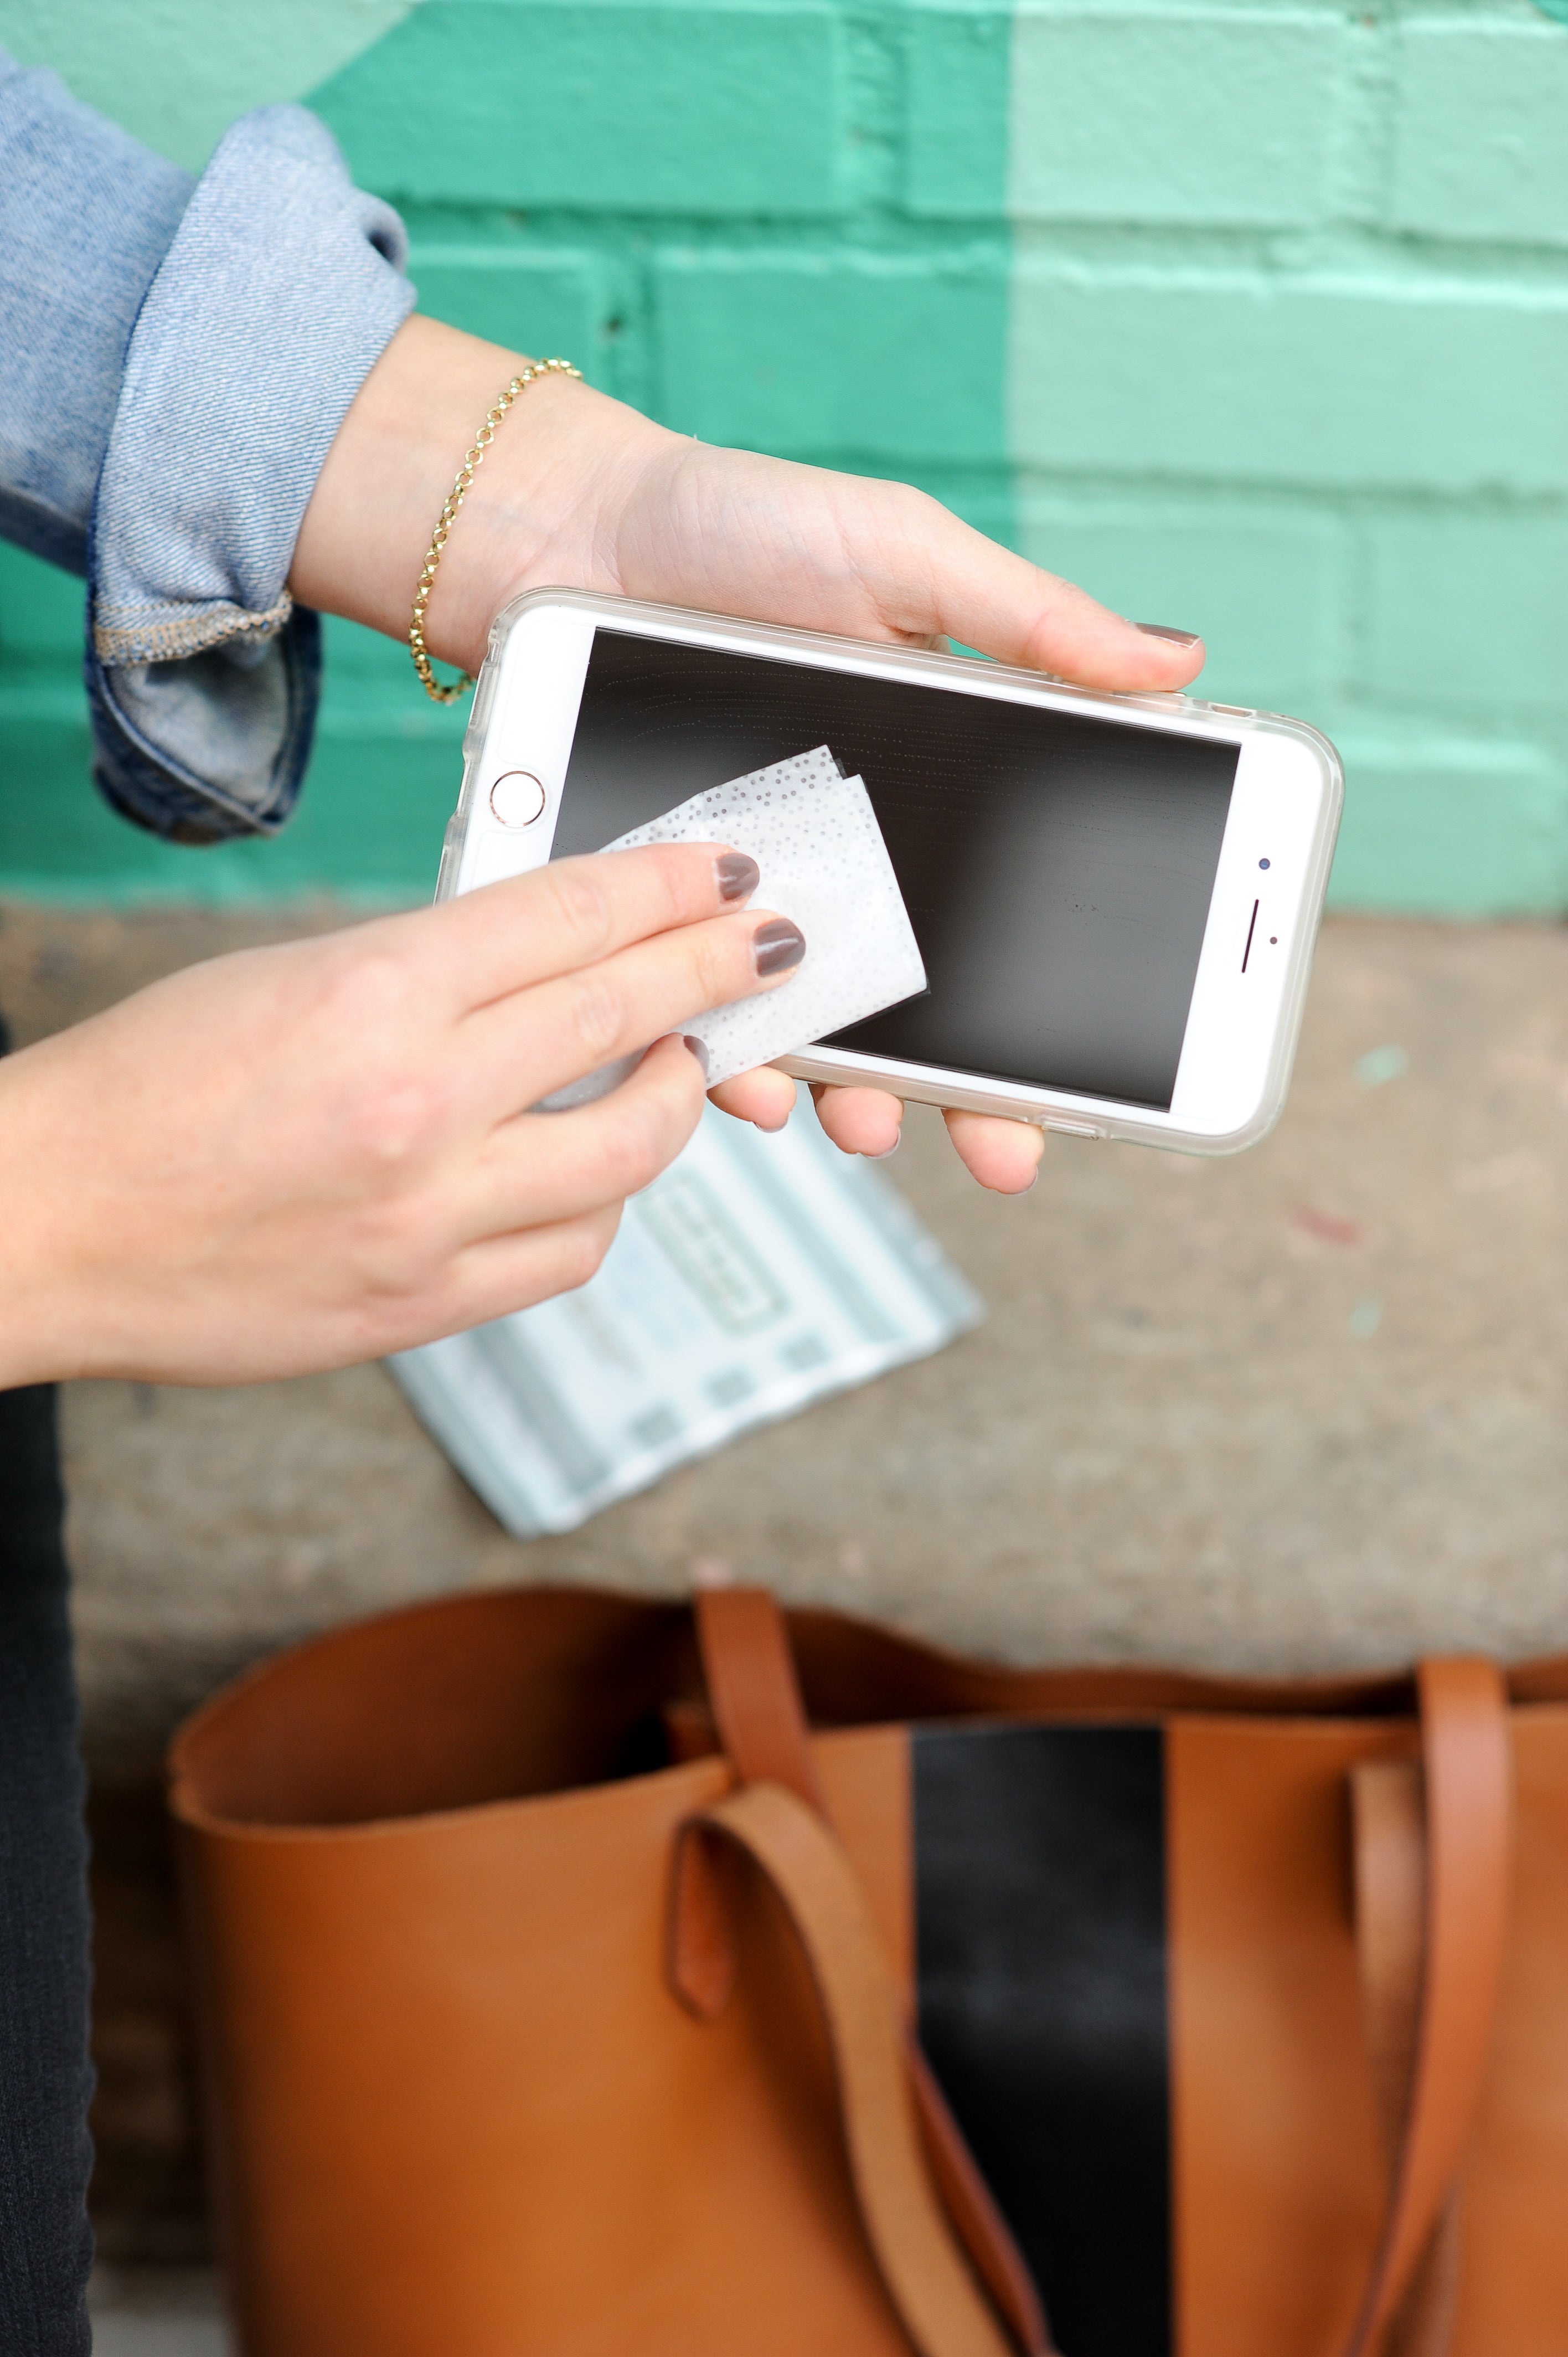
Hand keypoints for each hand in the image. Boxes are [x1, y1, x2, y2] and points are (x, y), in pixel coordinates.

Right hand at [0, 845, 798, 1384]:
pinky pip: (572, 1251)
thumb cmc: (147, 1085)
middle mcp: (417, 1106)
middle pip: (626, 1016)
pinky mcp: (423, 1308)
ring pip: (632, 1152)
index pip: (571, 915)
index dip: (669, 884)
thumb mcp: (288, 976)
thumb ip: (430, 970)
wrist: (48, 1224)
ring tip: (681, 1060)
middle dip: (721, 968)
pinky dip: (605, 1201)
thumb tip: (557, 959)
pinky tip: (594, 1169)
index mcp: (373, 992)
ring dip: (679, 1093)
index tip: (725, 869)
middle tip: (772, 942)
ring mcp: (428, 1219)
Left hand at [292, 317, 1206, 1194]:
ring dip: (852, 1092)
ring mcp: (750, 897)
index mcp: (927, 795)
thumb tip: (1176, 666)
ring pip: (814, 1028)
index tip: (1098, 1085)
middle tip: (1004, 1154)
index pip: (1008, 921)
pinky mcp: (657, 913)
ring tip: (869, 1122)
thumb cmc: (741, 529)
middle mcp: (842, 867)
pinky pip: (692, 1009)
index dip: (1053, 1011)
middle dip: (972, 1096)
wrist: (573, 533)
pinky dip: (723, 1056)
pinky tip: (747, 1077)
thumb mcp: (904, 556)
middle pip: (926, 1010)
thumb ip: (1031, 620)